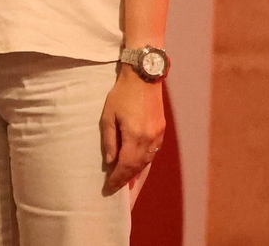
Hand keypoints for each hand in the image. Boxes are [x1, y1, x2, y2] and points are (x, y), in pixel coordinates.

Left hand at [101, 66, 164, 194]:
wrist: (143, 77)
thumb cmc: (121, 94)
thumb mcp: (108, 116)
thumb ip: (109, 140)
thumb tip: (110, 161)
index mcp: (135, 136)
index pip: (126, 166)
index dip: (117, 179)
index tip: (109, 188)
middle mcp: (149, 139)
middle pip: (138, 167)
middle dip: (127, 181)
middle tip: (117, 192)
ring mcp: (158, 136)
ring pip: (147, 162)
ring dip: (137, 175)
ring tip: (128, 186)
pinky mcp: (161, 131)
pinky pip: (152, 153)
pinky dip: (144, 163)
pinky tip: (138, 169)